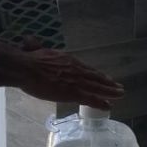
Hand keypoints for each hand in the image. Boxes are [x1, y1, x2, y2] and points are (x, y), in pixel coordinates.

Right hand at [0, 38, 124, 109]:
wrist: (26, 68)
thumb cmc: (27, 60)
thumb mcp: (33, 49)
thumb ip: (34, 46)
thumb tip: (28, 40)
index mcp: (67, 60)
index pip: (85, 68)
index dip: (96, 74)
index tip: (105, 78)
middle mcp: (75, 70)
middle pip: (95, 78)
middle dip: (108, 83)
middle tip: (119, 88)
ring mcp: (75, 81)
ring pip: (96, 87)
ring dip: (109, 92)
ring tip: (120, 95)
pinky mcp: (72, 93)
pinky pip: (90, 98)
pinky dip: (100, 102)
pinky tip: (109, 106)